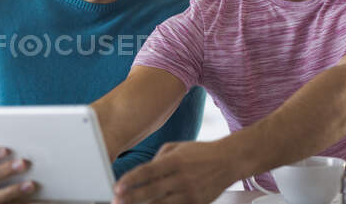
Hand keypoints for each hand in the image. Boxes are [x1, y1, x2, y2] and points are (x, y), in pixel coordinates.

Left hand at [112, 141, 237, 203]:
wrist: (229, 161)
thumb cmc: (200, 153)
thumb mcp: (177, 147)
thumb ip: (157, 159)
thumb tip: (141, 173)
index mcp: (175, 161)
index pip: (147, 172)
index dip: (130, 181)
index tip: (117, 187)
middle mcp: (182, 178)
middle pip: (151, 191)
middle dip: (131, 198)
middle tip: (117, 201)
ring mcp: (190, 193)